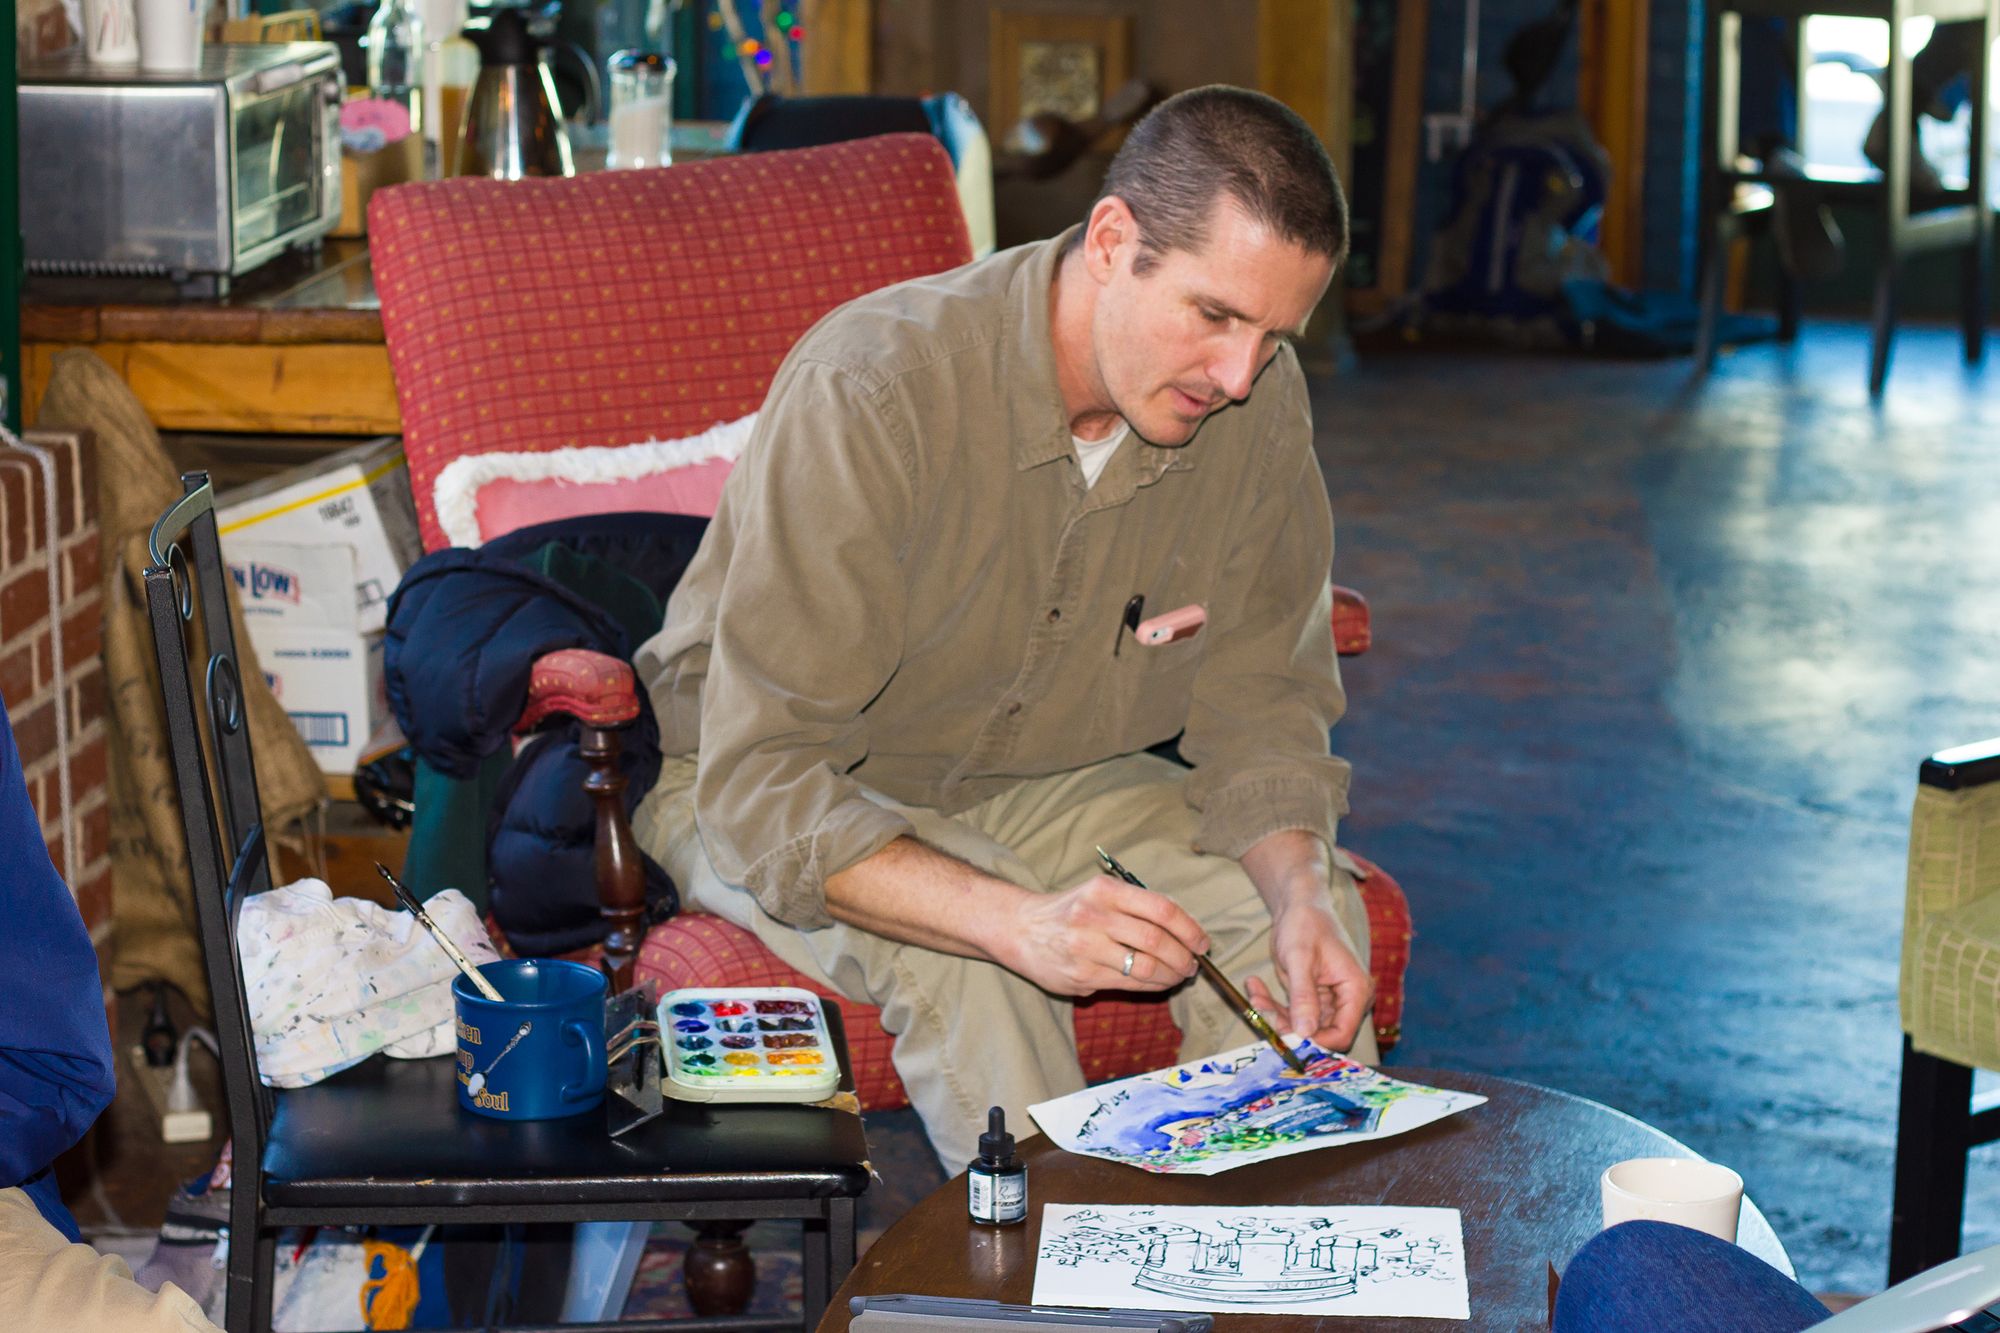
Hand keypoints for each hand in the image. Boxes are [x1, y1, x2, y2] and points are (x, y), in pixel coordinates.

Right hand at [997, 874, 1209, 995]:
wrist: (1021, 929)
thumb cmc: (1070, 911)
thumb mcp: (1099, 894)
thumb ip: (1137, 907)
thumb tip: (1185, 931)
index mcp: (1105, 890)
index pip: (1161, 909)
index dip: (1189, 928)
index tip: (1202, 942)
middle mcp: (1095, 916)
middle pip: (1157, 940)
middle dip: (1184, 956)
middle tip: (1192, 964)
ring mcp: (1086, 947)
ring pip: (1146, 966)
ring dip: (1171, 975)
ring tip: (1178, 975)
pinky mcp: (1081, 975)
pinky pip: (1128, 984)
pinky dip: (1152, 986)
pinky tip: (1157, 983)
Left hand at [1248, 894, 1372, 1053]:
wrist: (1299, 905)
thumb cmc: (1306, 923)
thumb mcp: (1300, 957)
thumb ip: (1304, 995)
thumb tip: (1305, 1032)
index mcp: (1355, 990)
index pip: (1342, 1034)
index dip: (1315, 1043)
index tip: (1285, 1037)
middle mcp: (1347, 1000)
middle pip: (1320, 1034)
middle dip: (1288, 1027)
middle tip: (1260, 1010)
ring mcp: (1329, 1001)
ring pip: (1301, 1026)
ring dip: (1274, 1014)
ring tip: (1253, 991)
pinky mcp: (1312, 999)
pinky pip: (1291, 1013)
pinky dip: (1272, 1005)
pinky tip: (1254, 985)